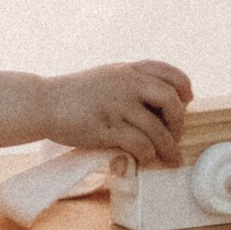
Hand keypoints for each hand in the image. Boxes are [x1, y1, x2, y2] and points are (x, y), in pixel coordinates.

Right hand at [41, 60, 190, 166]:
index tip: (187, 100)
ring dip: (168, 147)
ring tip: (171, 158)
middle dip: (179, 122)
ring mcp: (116, 105)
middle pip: (170, 99)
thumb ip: (129, 82)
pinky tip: (147, 159)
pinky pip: (138, 143)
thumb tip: (156, 100)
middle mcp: (125, 84)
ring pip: (157, 128)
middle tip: (176, 136)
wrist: (43, 102)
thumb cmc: (73, 94)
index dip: (183, 86)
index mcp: (127, 70)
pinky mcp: (106, 128)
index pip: (167, 72)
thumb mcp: (105, 77)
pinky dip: (148, 153)